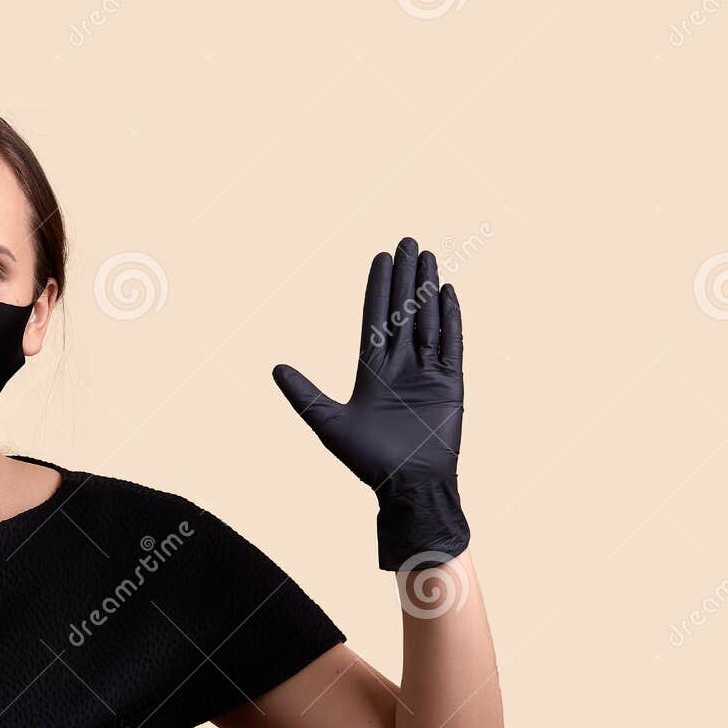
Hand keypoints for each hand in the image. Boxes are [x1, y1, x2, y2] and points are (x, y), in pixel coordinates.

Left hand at [272, 236, 469, 569]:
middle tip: (407, 241)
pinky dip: (450, 317)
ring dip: (427, 287)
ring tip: (427, 255)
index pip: (376, 318)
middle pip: (403, 310)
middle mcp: (401, 366)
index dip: (378, 288)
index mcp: (372, 370)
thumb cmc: (368, 460)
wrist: (408, 485)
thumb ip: (303, 394)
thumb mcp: (327, 423)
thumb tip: (274, 367)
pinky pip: (452, 343)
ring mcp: (428, 372)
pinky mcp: (452, 382)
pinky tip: (447, 291)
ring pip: (428, 319)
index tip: (380, 258)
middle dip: (404, 277)